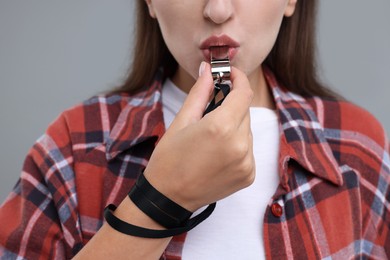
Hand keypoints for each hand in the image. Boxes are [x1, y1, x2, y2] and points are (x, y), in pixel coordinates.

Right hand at [144, 62, 254, 211]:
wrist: (168, 197)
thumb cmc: (169, 158)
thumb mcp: (181, 121)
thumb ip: (200, 93)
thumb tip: (208, 70)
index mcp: (221, 127)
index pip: (243, 93)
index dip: (238, 79)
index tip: (231, 74)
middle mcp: (239, 145)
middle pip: (245, 111)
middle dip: (231, 105)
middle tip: (211, 110)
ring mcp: (246, 162)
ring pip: (247, 131)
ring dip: (234, 126)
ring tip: (211, 138)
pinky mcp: (249, 175)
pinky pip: (248, 149)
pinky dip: (237, 145)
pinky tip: (218, 152)